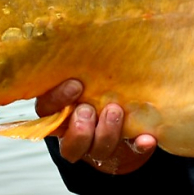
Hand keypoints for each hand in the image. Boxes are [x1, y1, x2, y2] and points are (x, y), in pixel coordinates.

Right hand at [35, 79, 156, 174]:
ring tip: (116, 112)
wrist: (127, 107)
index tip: (76, 86)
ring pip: (96, 150)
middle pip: (69, 142)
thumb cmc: (100, 83)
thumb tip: (89, 43)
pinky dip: (139, 145)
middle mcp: (76, 133)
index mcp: (61, 110)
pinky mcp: (125, 151)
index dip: (57, 100)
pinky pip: (132, 152)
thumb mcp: (87, 73)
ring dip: (106, 134)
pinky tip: (147, 139)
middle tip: (90, 110)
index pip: (46, 110)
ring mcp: (99, 145)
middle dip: (80, 128)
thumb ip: (86, 68)